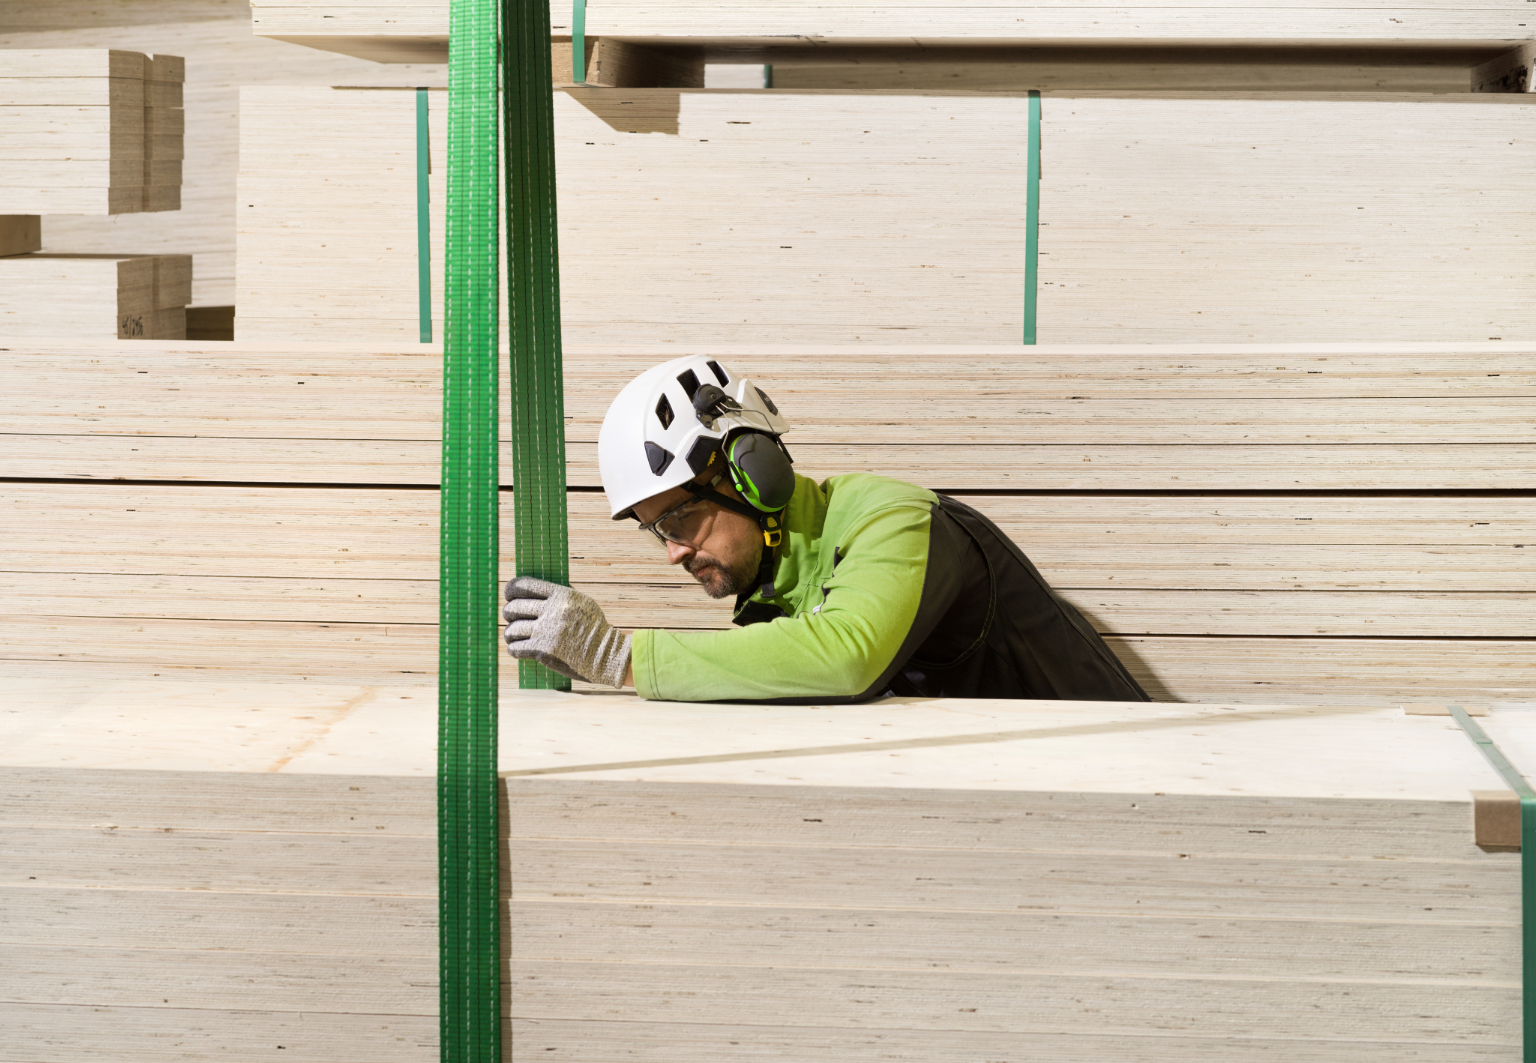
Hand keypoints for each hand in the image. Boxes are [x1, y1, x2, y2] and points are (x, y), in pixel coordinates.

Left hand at [503, 577, 630, 687]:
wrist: (606, 655)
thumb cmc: (592, 629)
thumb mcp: (581, 603)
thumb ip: (559, 596)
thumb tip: (530, 590)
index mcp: (562, 595)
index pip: (524, 585)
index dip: (511, 590)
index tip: (509, 596)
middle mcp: (553, 611)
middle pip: (514, 608)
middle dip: (509, 614)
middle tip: (512, 619)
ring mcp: (548, 632)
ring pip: (512, 630)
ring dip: (511, 634)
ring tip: (515, 637)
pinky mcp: (544, 651)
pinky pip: (516, 648)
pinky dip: (514, 649)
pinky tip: (519, 649)